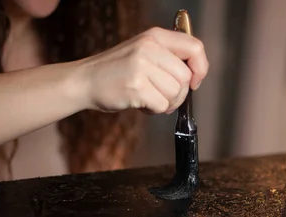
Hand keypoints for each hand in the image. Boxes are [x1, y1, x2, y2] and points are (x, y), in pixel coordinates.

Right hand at [80, 27, 208, 113]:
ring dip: (166, 103)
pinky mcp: (136, 86)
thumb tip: (195, 74)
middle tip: (163, 97)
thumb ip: (168, 57)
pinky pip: (162, 105)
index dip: (200, 68)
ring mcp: (142, 66)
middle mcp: (150, 47)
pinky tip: (141, 104)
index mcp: (155, 36)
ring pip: (175, 93)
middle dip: (179, 94)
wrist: (85, 81)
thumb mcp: (143, 51)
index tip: (194, 82)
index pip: (195, 48)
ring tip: (149, 98)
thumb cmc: (117, 70)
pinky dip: (154, 111)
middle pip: (185, 77)